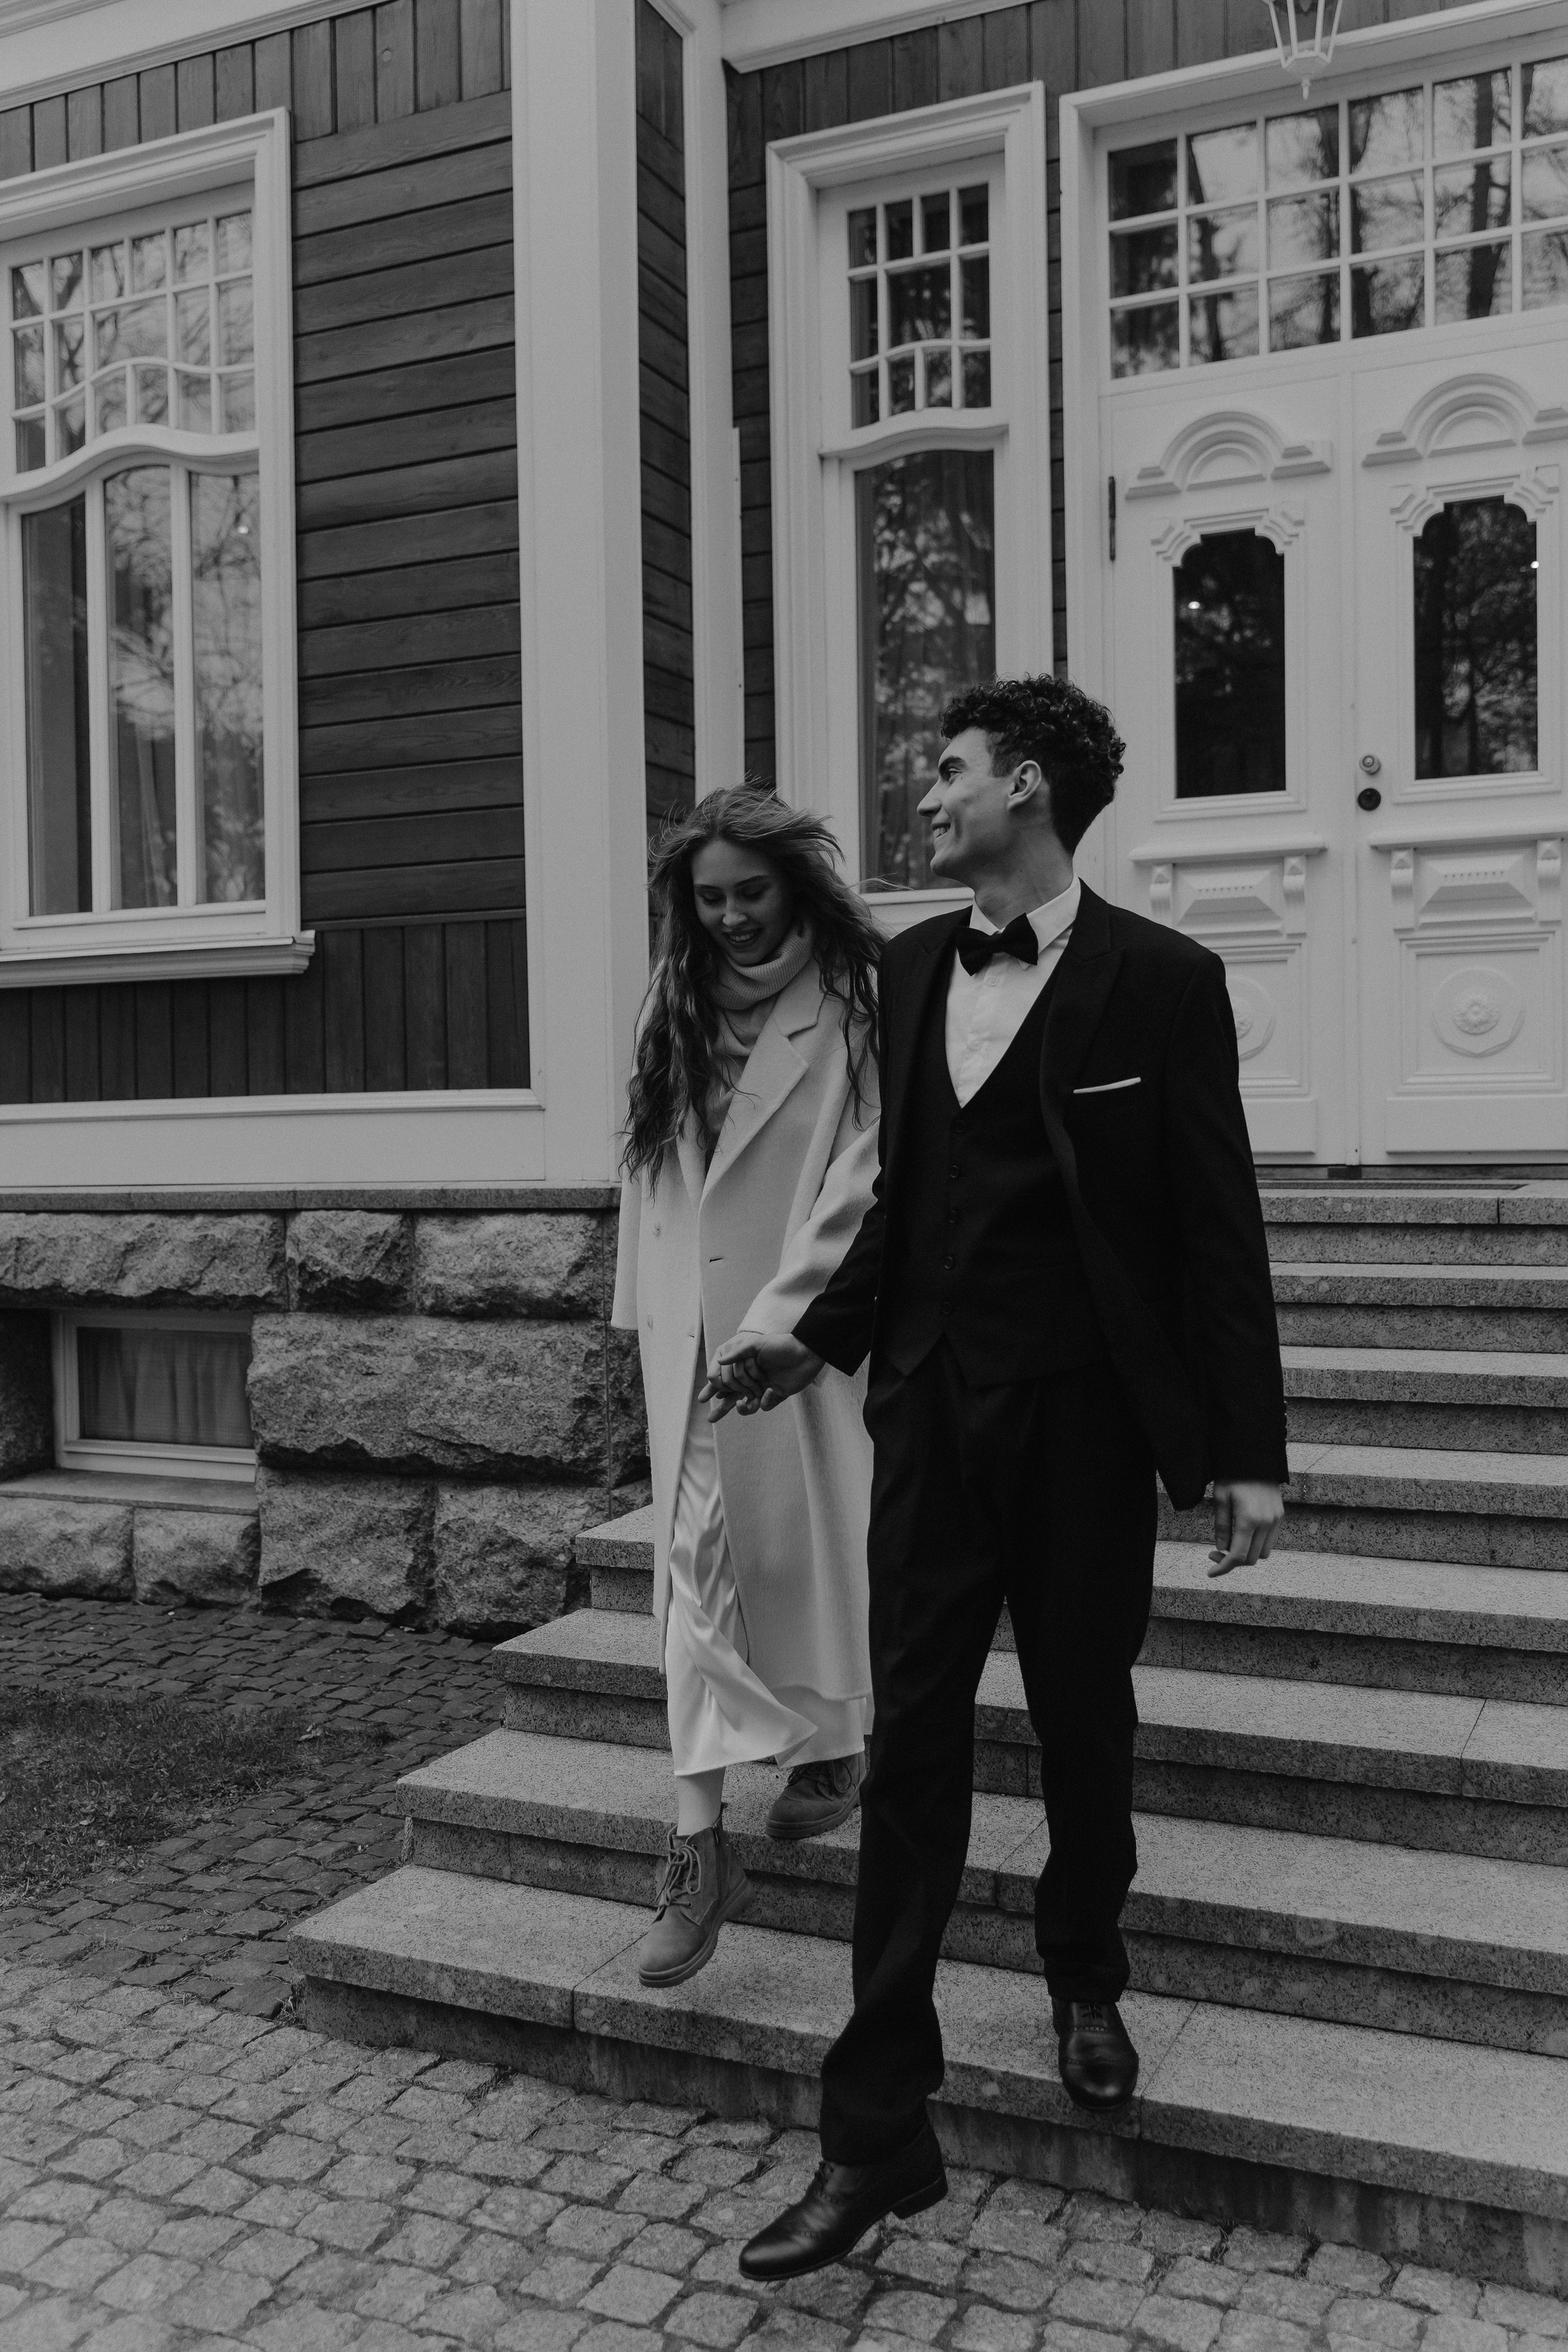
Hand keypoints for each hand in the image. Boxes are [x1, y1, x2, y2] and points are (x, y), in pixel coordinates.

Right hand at [699, 1331, 824, 1419]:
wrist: (806, 1352)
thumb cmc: (781, 1345)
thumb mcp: (757, 1344)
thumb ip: (737, 1353)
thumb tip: (719, 1361)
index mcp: (744, 1367)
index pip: (724, 1381)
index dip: (714, 1390)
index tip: (703, 1398)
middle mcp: (752, 1380)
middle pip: (732, 1398)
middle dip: (721, 1409)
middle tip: (710, 1419)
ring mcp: (763, 1389)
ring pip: (747, 1406)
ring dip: (743, 1409)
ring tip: (741, 1405)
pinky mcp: (776, 1395)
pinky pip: (765, 1404)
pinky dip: (765, 1400)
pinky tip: (770, 1391)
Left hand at [1208, 1480, 1283, 1576]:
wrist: (1255, 1456)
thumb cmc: (1233, 1474)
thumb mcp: (1220, 1498)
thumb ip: (1221, 1526)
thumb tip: (1220, 1549)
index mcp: (1249, 1519)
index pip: (1237, 1556)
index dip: (1223, 1568)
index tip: (1211, 1572)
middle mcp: (1266, 1522)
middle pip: (1250, 1559)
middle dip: (1231, 1561)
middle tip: (1213, 1553)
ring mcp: (1276, 1520)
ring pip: (1262, 1553)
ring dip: (1245, 1554)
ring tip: (1229, 1544)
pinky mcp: (1279, 1516)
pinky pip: (1269, 1541)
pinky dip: (1255, 1545)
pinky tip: (1242, 1536)